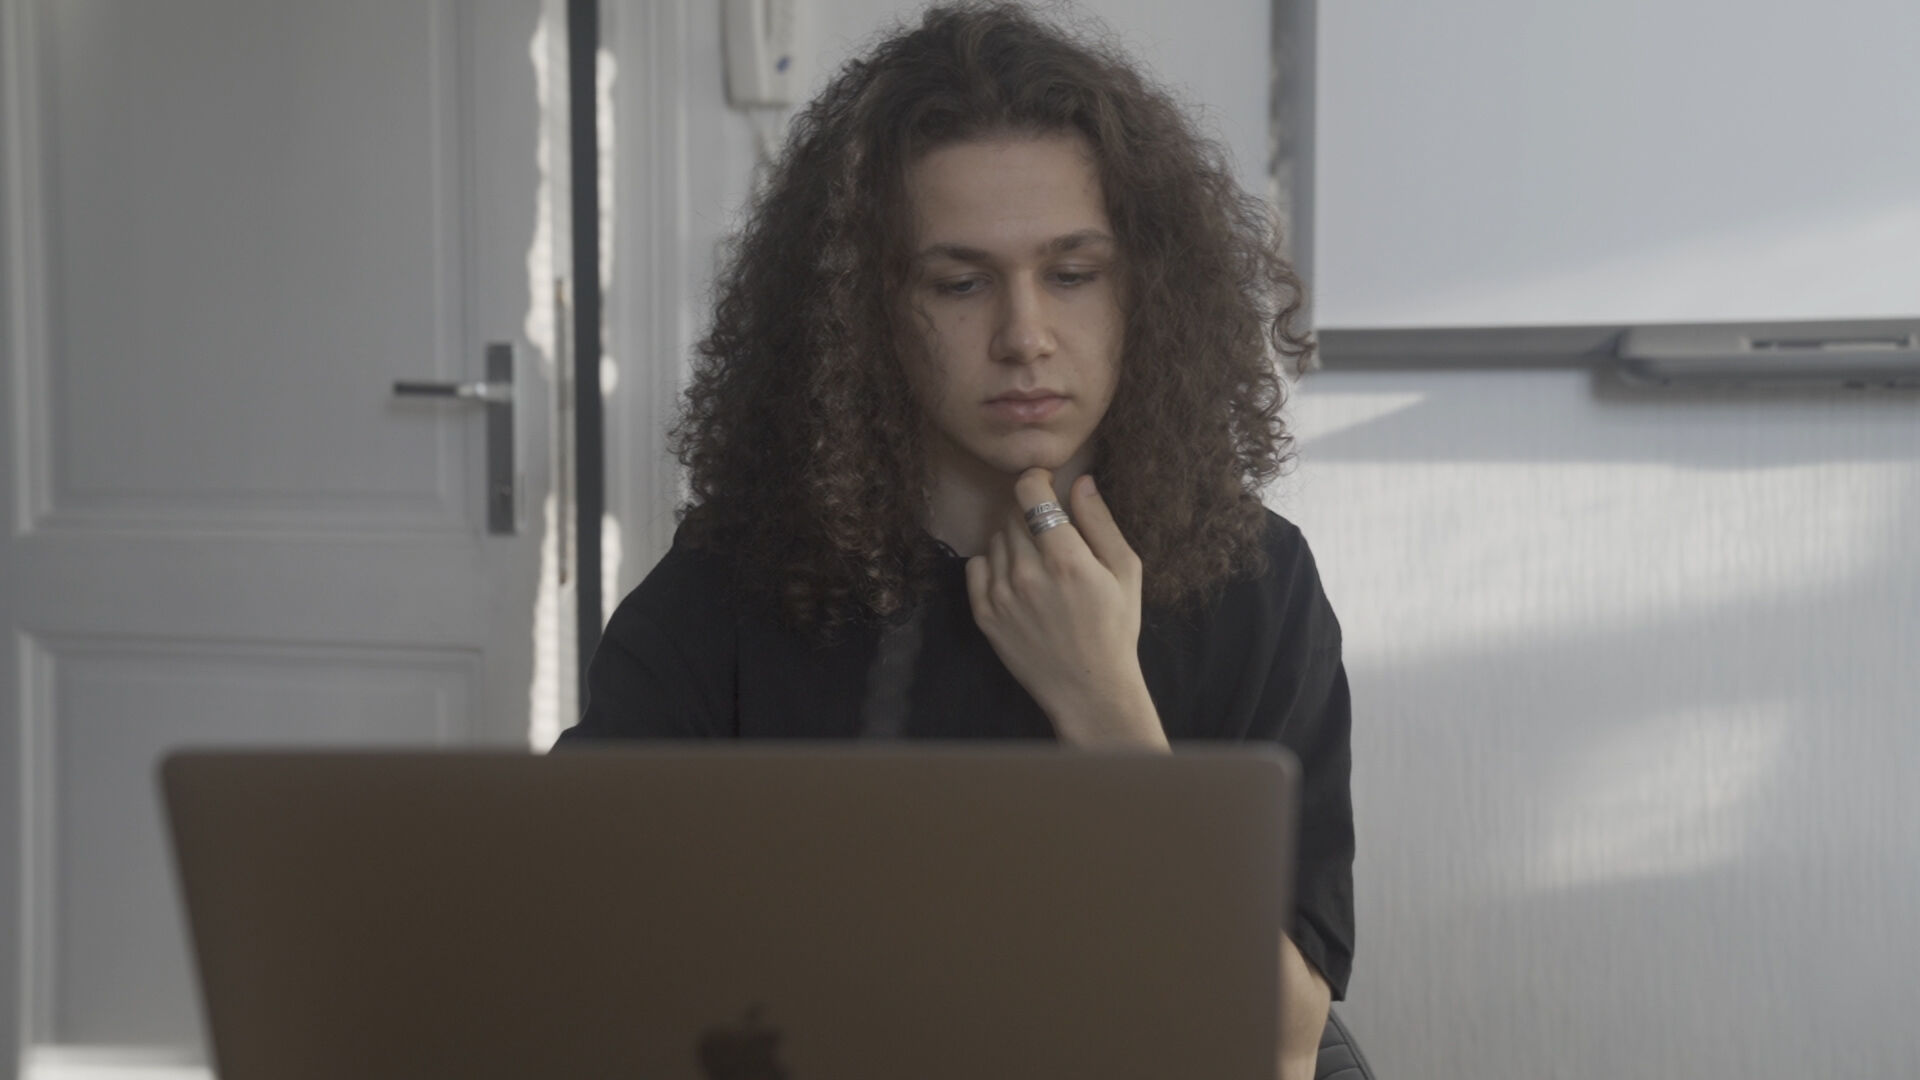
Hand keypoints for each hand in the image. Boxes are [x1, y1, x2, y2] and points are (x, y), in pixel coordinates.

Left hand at [963, 468, 1166, 748]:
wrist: (1088, 688)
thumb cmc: (1114, 628)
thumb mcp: (1125, 571)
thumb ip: (1100, 522)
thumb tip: (1081, 480)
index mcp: (1066, 559)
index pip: (1030, 492)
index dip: (1036, 479)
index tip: (1045, 483)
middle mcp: (1027, 574)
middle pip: (1013, 513)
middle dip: (1031, 513)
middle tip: (1051, 533)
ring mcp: (1001, 595)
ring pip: (996, 538)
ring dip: (1015, 540)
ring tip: (1039, 564)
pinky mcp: (984, 614)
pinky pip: (977, 564)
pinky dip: (994, 564)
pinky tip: (1017, 580)